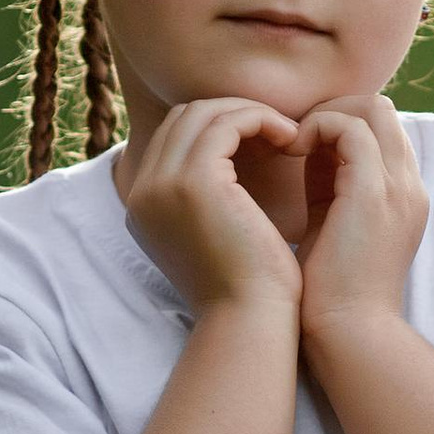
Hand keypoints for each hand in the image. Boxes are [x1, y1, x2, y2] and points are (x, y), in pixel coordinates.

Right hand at [120, 97, 306, 316]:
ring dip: (250, 114)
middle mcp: (142, 191)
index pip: (176, 138)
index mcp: (144, 205)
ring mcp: (161, 184)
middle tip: (278, 131)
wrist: (250, 320)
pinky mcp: (193, 180)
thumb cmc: (248, 288)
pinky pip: (226, 122)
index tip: (265, 143)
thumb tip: (235, 173)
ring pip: (203, 113)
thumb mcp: (218, 236)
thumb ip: (212, 202)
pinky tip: (291, 139)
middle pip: (184, 117)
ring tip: (288, 135)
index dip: (221, 128)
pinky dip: (260, 120)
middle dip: (233, 114)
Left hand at [295, 98, 428, 348]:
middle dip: (331, 110)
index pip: (380, 129)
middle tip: (293, 136)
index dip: (338, 123)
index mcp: (402, 195)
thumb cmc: (329, 291)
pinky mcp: (373, 191)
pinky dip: (316, 128)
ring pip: (370, 107)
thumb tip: (304, 148)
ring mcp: (396, 186)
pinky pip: (349, 128)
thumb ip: (328, 184)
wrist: (346, 333)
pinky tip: (290, 151)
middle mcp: (408, 185)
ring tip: (291, 144)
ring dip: (323, 115)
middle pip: (380, 108)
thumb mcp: (332, 225)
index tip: (299, 145)